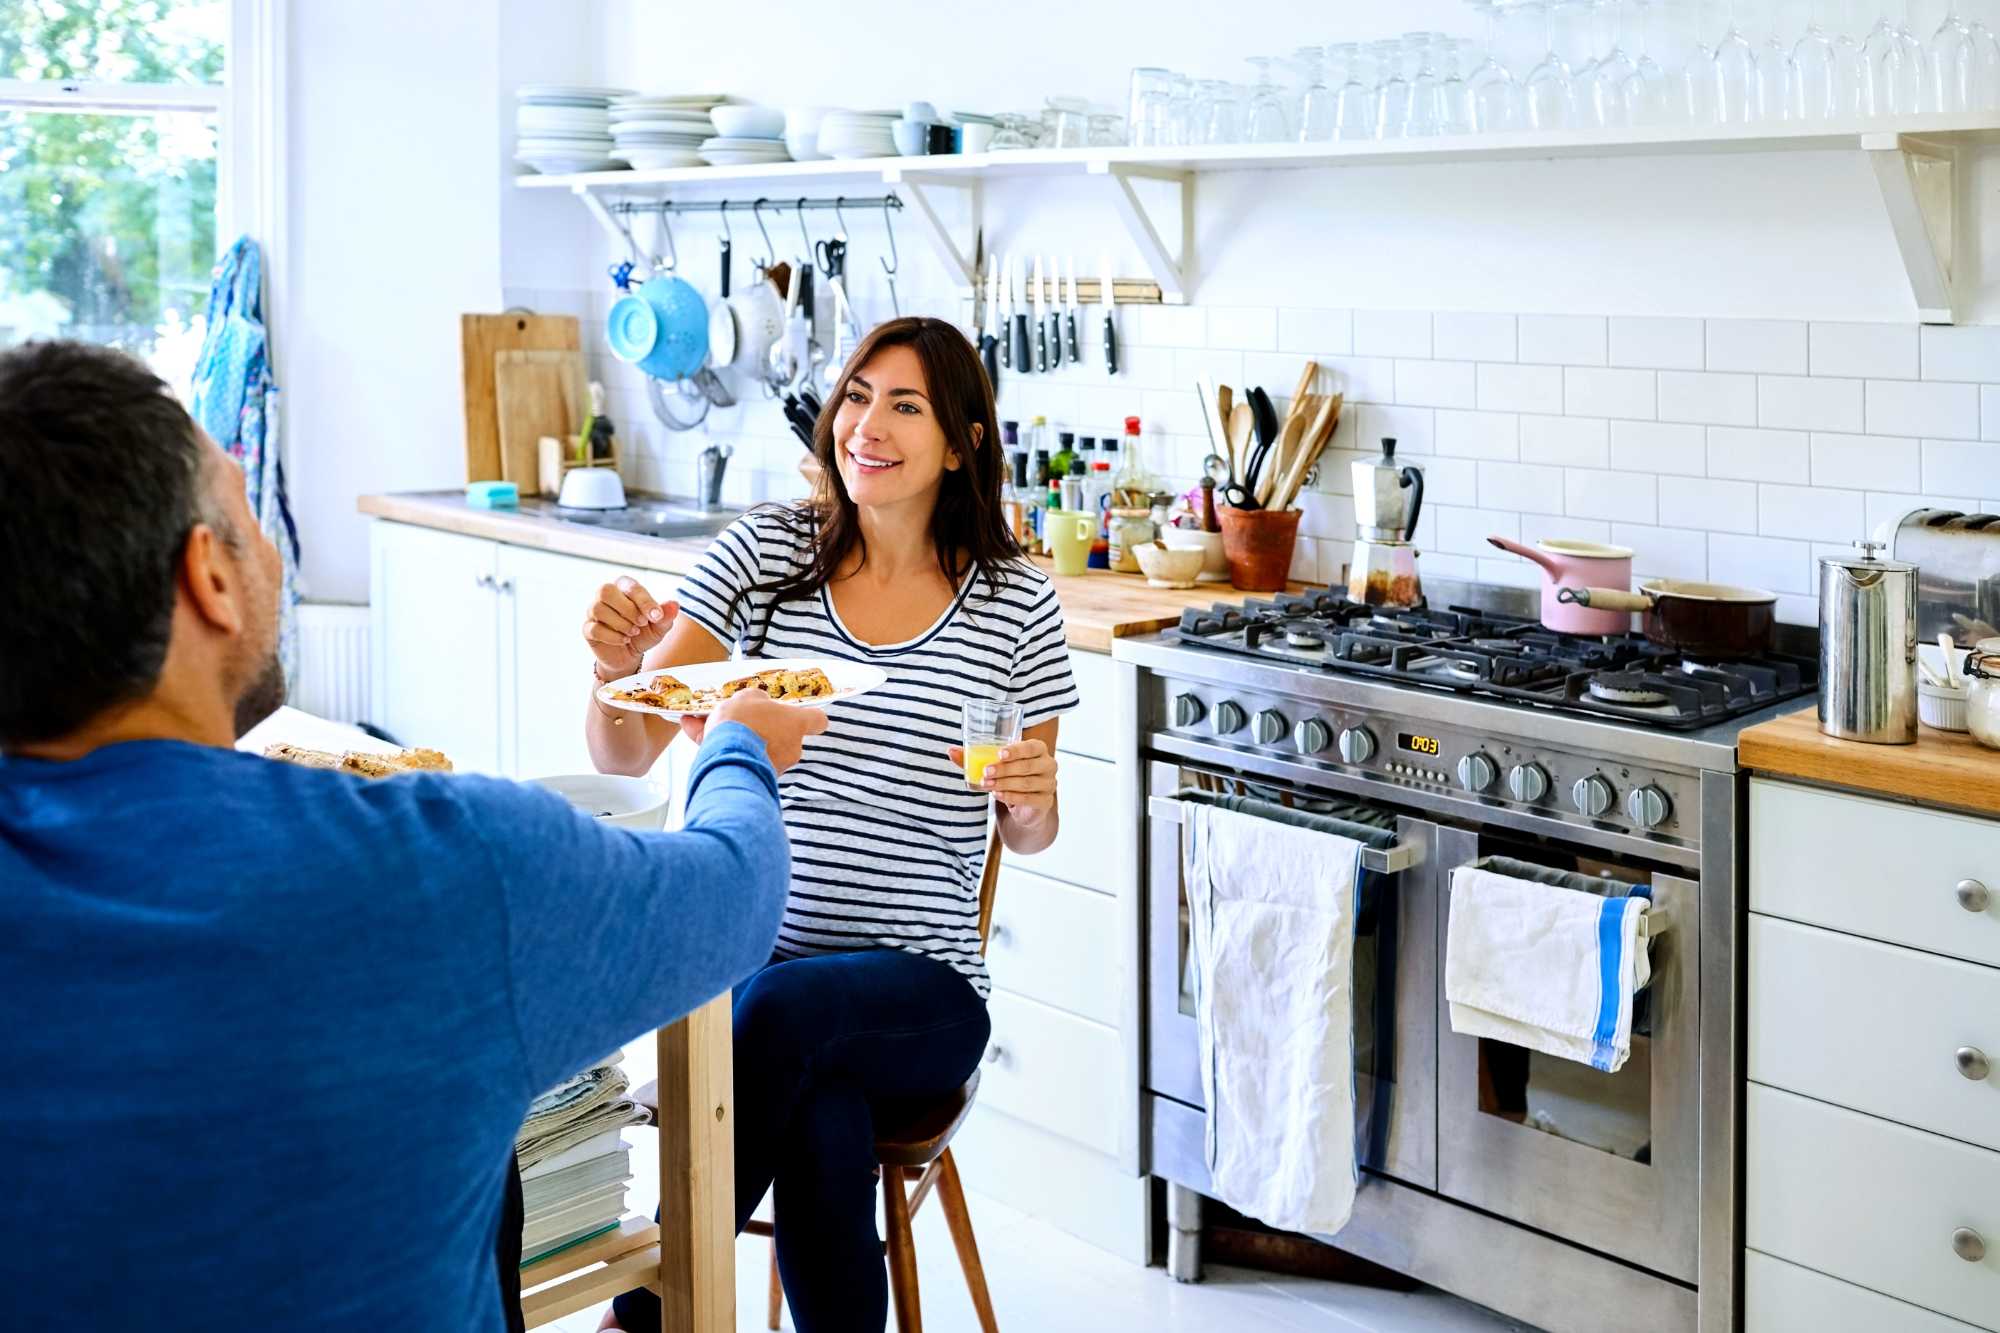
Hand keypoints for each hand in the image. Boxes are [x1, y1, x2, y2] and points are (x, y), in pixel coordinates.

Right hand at [583, 577, 676, 677]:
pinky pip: (593, 629)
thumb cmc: (644, 633)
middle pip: (605, 590)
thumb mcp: (659, 626)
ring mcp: (593, 612)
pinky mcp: (588, 629)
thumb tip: (674, 604)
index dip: (644, 601)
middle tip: (642, 623)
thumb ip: (666, 615)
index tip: (657, 617)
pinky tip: (624, 640)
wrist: (630, 656)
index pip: (631, 586)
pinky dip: (612, 636)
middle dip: (627, 609)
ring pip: (598, 609)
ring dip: (620, 623)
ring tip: (633, 633)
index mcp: (624, 588)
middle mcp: (605, 596)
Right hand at [690, 689, 827, 773]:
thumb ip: (756, 700)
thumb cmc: (744, 722)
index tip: (804, 713)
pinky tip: (692, 729)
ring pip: (752, 746)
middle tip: (736, 715)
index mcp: (796, 723)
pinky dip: (717, 746)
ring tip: (701, 720)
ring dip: (733, 736)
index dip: (810, 716)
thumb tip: (757, 703)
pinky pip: (736, 758)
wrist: (727, 756)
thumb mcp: (748, 697)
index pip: (817, 720)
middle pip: (779, 734)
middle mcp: (790, 748)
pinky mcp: (753, 777)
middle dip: (758, 726)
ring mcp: (774, 766)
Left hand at [949, 738, 1057, 819]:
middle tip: (986, 771)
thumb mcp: (995, 764)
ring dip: (1004, 784)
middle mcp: (1048, 765)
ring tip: (987, 784)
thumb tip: (950, 751)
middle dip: (1004, 769)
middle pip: (1027, 766)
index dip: (1016, 750)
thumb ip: (974, 757)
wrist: (1024, 803)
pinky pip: (1029, 799)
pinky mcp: (1045, 802)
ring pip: (1026, 783)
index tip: (998, 753)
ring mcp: (1049, 784)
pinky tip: (998, 795)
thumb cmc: (1010, 775)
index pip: (1031, 747)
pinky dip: (1012, 797)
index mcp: (1039, 749)